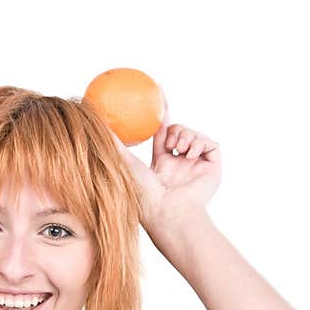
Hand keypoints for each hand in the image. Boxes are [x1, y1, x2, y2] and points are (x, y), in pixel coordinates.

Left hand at [111, 99, 221, 234]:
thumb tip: (97, 121)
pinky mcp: (212, 168)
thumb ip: (114, 143)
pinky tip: (189, 153)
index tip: (159, 98)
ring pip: (194, 135)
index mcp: (162, 165)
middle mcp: (180, 165)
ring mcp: (197, 167)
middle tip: (168, 135)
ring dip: (185, 136)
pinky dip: (200, 144)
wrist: (168, 211)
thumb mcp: (125, 163)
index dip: (162, 118)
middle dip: (175, 129)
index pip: (163, 135)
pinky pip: (210, 144)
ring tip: (177, 148)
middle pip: (180, 133)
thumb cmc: (143, 194)